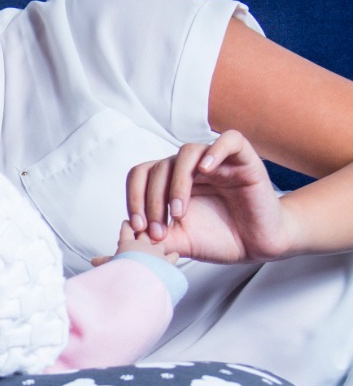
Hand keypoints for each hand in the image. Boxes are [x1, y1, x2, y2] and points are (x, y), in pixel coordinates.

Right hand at [92, 220, 179, 265]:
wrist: (142, 280)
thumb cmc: (124, 272)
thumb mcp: (110, 267)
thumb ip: (104, 263)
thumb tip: (94, 261)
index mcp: (128, 244)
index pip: (126, 230)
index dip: (127, 225)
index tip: (128, 221)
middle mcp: (143, 245)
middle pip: (144, 233)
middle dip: (144, 230)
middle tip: (145, 227)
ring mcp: (156, 252)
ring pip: (159, 243)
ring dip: (158, 243)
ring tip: (159, 242)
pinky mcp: (167, 261)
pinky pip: (172, 256)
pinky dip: (173, 256)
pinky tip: (175, 255)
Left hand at [125, 130, 293, 263]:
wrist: (258, 245)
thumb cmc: (221, 239)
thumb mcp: (181, 241)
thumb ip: (156, 238)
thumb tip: (127, 237)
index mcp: (172, 182)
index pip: (142, 174)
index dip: (134, 197)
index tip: (138, 227)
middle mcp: (191, 168)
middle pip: (160, 166)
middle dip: (152, 200)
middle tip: (159, 230)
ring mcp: (216, 161)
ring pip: (186, 152)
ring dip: (177, 183)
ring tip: (179, 213)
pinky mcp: (244, 160)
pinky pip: (229, 140)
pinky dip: (215, 151)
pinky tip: (206, 170)